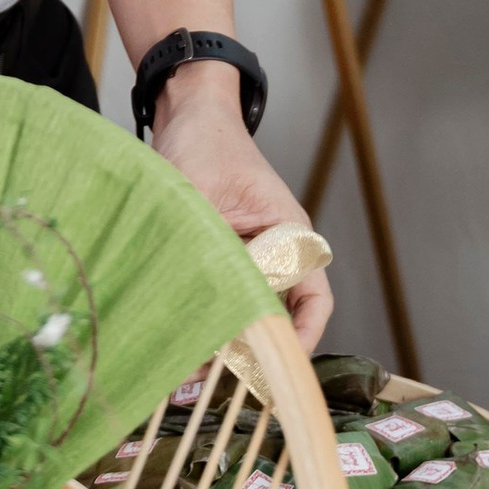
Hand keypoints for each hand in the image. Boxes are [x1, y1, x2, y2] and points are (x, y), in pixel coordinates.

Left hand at [149, 61, 331, 344]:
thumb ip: (205, 245)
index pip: (313, 297)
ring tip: (186, 365)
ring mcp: (247, 254)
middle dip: (250, 350)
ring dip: (222, 338)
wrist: (185, 111)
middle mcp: (274, 248)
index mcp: (289, 230)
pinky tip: (176, 335)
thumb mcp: (199, 195)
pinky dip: (204, 318)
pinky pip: (221, 296)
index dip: (302, 338)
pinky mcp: (219, 256)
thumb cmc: (203, 142)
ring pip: (245, 310)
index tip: (277, 368)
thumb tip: (199, 301)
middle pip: (276, 313)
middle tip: (213, 377)